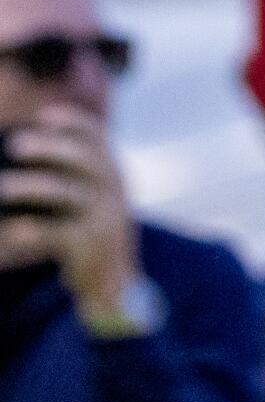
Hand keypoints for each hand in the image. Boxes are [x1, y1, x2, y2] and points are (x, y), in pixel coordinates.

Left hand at [0, 107, 137, 316]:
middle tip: (15, 144)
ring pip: (64, 192)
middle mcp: (113, 186)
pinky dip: (30, 229)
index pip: (97, 135)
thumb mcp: (94, 197)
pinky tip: (10, 231)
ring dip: (30, 186)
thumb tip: (24, 150)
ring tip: (2, 186)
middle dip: (48, 147)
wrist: (116, 284)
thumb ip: (72, 175)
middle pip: (80, 157)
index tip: (44, 117)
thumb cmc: (92, 231)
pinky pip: (55, 232)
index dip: (72, 122)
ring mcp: (103, 215)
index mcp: (113, 169)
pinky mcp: (90, 245)